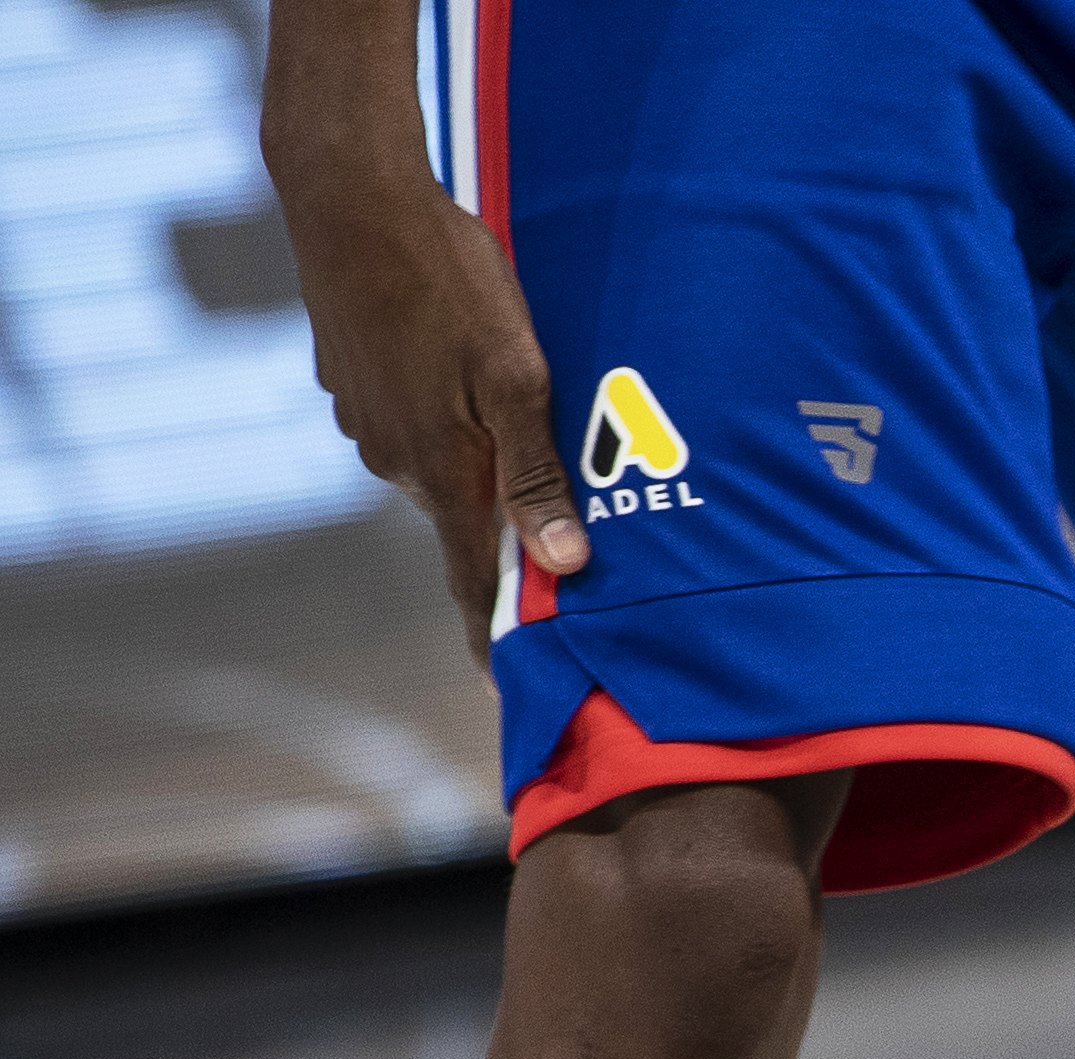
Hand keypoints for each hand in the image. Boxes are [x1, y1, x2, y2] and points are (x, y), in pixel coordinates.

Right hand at [265, 153, 584, 663]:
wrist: (350, 197)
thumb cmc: (448, 280)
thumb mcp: (516, 377)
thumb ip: (537, 474)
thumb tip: (564, 564)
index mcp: (440, 472)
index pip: (468, 581)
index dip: (490, 638)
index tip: (505, 686)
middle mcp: (393, 461)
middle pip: (463, 519)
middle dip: (506, 527)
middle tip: (562, 520)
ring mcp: (364, 422)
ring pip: (439, 465)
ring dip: (476, 457)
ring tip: (513, 418)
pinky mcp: (351, 384)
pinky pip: (412, 421)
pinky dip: (445, 415)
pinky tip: (463, 370)